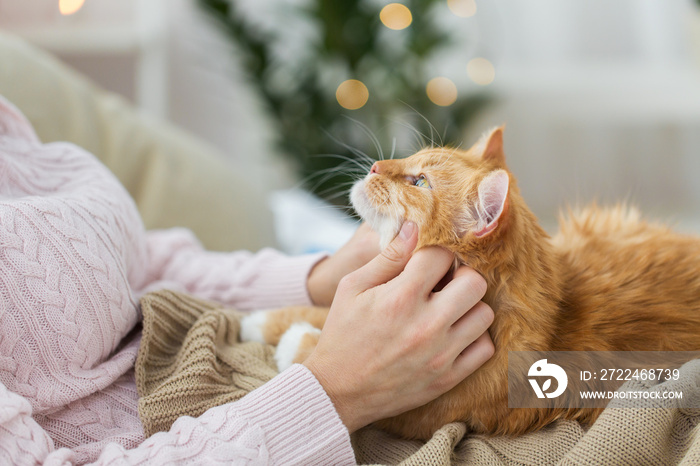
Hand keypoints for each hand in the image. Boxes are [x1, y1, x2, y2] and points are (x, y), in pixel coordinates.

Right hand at [303, 222, 494, 432]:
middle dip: (460, 274)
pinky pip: (485, 348)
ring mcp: (441, 353)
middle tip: (444, 281)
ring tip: (449, 307)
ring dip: (469, 305)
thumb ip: (387, 257)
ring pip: (485, 314)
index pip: (442, 256)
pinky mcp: (448, 377)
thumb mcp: (353, 288)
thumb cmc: (343, 333)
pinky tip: (454, 333)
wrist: (338, 390)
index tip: (428, 260)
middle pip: (474, 282)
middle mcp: (427, 324)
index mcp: (401, 298)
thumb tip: (414, 227)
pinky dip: (474, 337)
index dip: (436, 252)